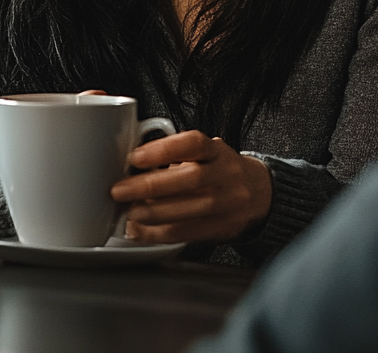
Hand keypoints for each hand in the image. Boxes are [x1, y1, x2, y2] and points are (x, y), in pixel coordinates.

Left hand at [110, 130, 271, 244]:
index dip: (164, 149)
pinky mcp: (220, 229)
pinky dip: (158, 234)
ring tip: (127, 212)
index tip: (135, 156)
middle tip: (120, 190)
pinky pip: (187, 234)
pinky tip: (139, 230)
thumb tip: (128, 162)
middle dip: (150, 186)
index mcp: (216, 151)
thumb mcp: (204, 152)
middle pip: (190, 179)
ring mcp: (226, 204)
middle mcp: (224, 175)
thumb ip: (174, 153)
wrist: (258, 195)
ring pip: (189, 211)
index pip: (193, 144)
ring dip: (152, 213)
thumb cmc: (218, 170)